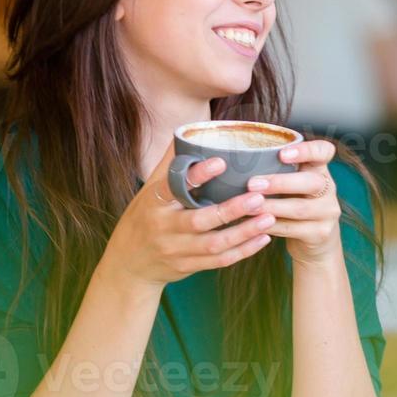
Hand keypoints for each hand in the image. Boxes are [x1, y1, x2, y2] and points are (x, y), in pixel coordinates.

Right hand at [104, 144, 275, 287]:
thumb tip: (188, 131)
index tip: (221, 161)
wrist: (128, 264)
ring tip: (269, 217)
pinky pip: (219, 261)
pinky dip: (243, 251)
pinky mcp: (188, 266)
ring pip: (213, 244)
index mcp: (154, 202)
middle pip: (198, 220)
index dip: (197, 174)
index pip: (173, 186)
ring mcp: (176, 249)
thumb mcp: (149, 190)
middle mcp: (164, 227)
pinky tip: (264, 238)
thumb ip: (170, 164)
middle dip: (230, 210)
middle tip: (258, 196)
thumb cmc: (144, 217)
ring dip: (243, 232)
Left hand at [247, 139, 342, 265]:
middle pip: (312, 182)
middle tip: (252, 184)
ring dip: (271, 206)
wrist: (315, 239)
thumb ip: (275, 170)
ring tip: (248, 206)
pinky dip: (271, 226)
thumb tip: (233, 159)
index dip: (306, 150)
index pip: (324, 151)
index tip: (282, 153)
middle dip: (280, 182)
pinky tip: (254, 223)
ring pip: (300, 208)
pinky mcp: (320, 233)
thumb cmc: (293, 201)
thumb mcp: (292, 182)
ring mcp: (327, 212)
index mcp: (319, 169)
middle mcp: (328, 189)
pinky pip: (293, 229)